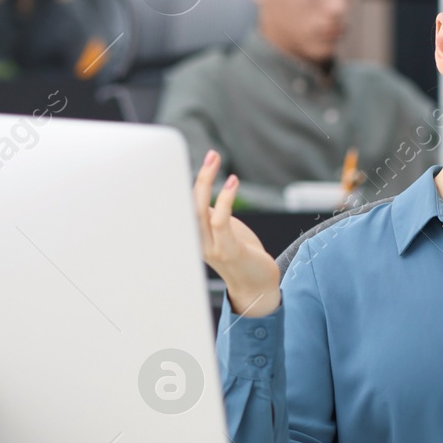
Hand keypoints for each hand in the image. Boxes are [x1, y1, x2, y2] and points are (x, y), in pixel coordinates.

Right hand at [194, 150, 280, 316]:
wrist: (258, 287)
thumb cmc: (243, 257)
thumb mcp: (224, 232)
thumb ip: (212, 216)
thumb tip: (203, 193)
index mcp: (195, 237)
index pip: (184, 206)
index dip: (185, 184)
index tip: (196, 161)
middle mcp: (198, 242)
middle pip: (189, 204)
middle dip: (198, 177)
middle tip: (210, 155)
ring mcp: (211, 248)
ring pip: (200, 210)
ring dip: (205, 182)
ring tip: (215, 160)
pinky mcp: (228, 251)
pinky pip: (220, 221)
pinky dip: (225, 199)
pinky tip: (231, 182)